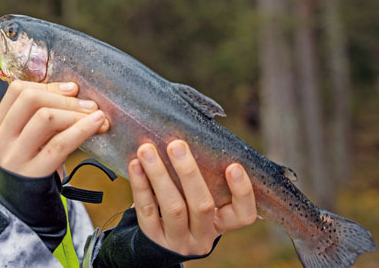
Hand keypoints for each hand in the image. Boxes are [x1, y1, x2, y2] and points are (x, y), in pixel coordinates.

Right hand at [0, 80, 108, 176]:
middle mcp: (0, 140)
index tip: (72, 89)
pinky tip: (96, 126)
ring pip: (45, 118)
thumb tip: (71, 93)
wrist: (22, 217)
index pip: (17, 91)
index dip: (47, 86)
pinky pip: (59, 144)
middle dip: (65, 98)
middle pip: (30, 99)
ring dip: (75, 113)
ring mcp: (14, 158)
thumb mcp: (25, 145)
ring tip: (97, 116)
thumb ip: (37, 121)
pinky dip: (81, 130)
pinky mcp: (32, 174)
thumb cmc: (30, 175)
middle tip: (89, 104)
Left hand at [128, 140, 256, 255]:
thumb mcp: (198, 199)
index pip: (243, 215)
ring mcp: (178, 240)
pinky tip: (135, 165)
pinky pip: (147, 211)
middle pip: (202, 206)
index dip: (242, 192)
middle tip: (176, 144)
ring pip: (173, 208)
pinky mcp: (153, 238)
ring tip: (147, 150)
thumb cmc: (183, 207)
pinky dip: (140, 186)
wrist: (156, 242)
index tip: (234, 166)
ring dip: (159, 175)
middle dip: (189, 173)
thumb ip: (202, 177)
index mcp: (221, 223)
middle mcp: (203, 235)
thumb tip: (189, 137)